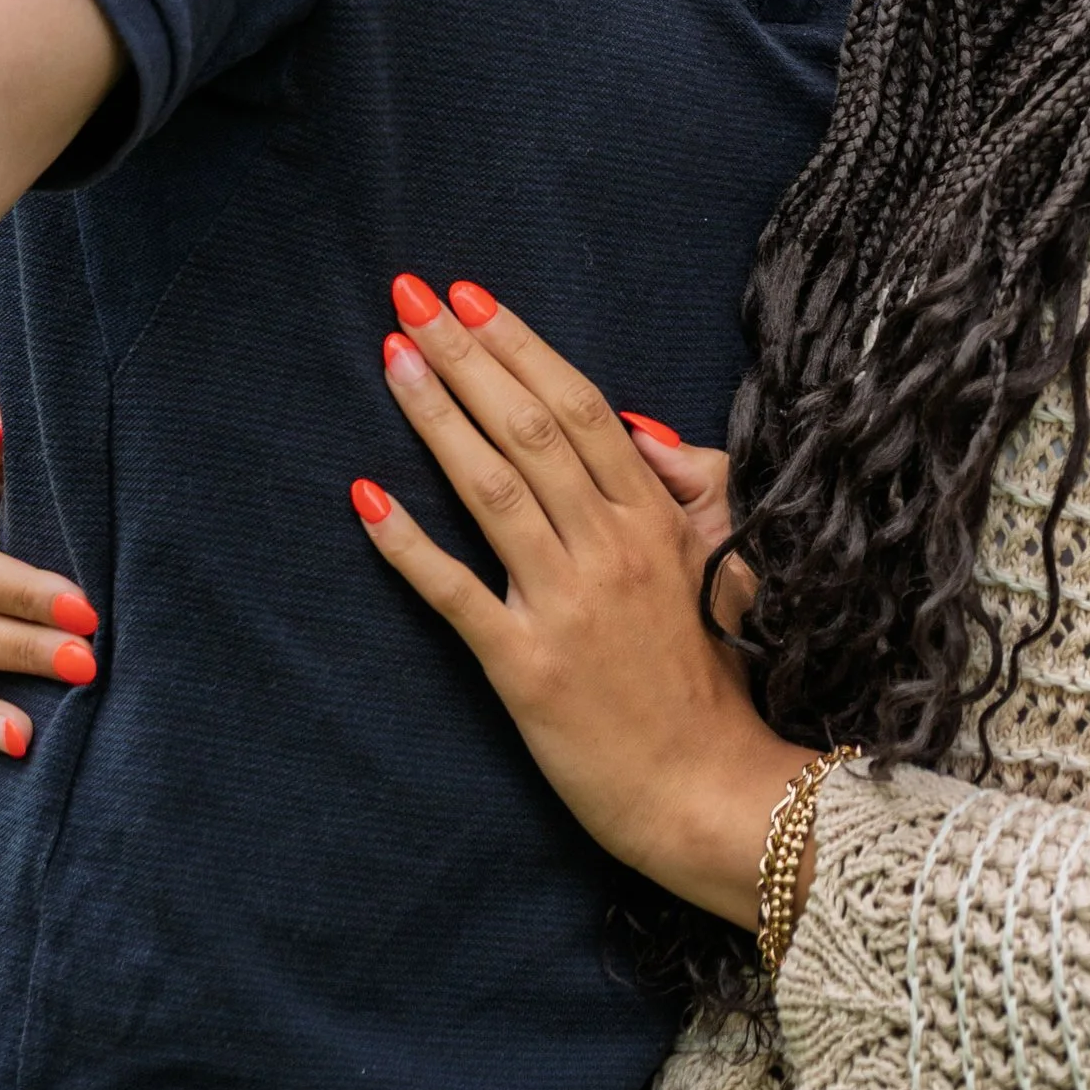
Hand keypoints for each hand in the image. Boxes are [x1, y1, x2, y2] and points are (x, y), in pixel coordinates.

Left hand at [351, 279, 800, 930]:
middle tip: (411, 295)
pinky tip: (366, 498)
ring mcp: (566, 607)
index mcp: (655, 520)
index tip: (470, 296)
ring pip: (491, 488)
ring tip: (392, 357)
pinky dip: (409, 544)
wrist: (712, 794)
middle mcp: (609, 549)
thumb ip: (687, 488)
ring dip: (436, 416)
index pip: (579, 406)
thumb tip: (634, 426)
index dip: (521, 345)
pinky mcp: (525, 669)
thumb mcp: (723, 564)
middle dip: (465, 354)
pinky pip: (456, 594)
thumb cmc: (713, 680)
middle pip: (528, 427)